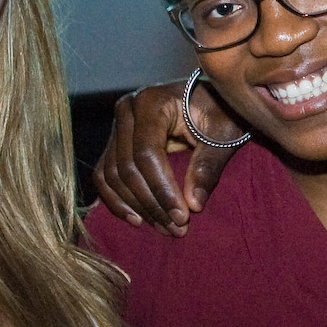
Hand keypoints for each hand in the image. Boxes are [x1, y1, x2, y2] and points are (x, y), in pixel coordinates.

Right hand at [91, 79, 239, 235]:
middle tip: (176, 228)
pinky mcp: (114, 142)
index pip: (147, 153)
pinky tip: (137, 219)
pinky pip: (104, 175)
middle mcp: (127, 111)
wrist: (210, 98)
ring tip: (164, 227)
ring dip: (137, 206)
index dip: (162, 189)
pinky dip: (117, 200)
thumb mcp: (222, 134)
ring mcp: (117, 125)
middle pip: (127, 166)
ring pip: (113, 174)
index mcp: (151, 102)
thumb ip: (207, 165)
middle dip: (152, 203)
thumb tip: (193, 204)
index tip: (182, 216)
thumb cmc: (220, 110)